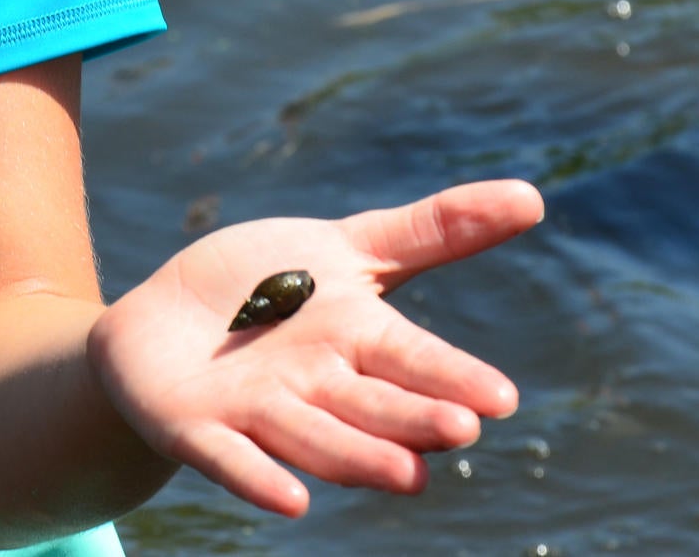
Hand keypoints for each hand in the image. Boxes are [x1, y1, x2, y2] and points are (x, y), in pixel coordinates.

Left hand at [86, 179, 542, 515]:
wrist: (164, 325)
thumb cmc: (270, 289)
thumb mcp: (347, 249)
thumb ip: (433, 231)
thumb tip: (534, 197)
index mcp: (359, 340)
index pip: (414, 359)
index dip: (453, 378)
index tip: (501, 399)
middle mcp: (319, 387)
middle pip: (372, 407)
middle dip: (413, 419)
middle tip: (458, 431)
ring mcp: (259, 413)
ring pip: (315, 438)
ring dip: (358, 457)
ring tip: (408, 476)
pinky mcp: (198, 431)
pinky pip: (230, 459)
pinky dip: (258, 478)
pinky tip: (291, 501)